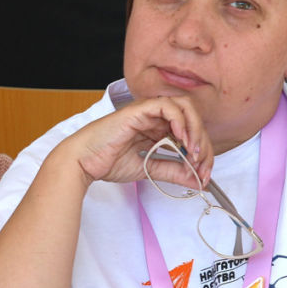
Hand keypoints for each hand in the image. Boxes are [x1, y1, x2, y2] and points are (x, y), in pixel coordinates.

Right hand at [57, 95, 210, 190]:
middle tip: (202, 164)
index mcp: (157, 129)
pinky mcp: (139, 109)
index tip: (203, 173)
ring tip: (193, 150)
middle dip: (203, 142)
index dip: (202, 152)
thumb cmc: (107, 162)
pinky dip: (179, 120)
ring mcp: (147, 111)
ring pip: (184, 107)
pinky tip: (180, 138)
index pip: (190, 132)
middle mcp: (154, 117)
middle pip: (192, 119)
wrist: (83, 162)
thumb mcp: (149, 169)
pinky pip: (167, 106)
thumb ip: (173, 172)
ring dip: (194, 129)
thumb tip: (198, 181)